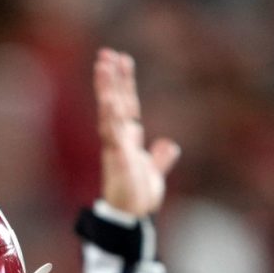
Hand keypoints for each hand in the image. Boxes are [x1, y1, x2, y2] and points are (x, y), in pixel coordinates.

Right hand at [96, 49, 179, 218]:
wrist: (132, 219)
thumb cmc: (138, 197)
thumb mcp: (155, 173)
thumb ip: (160, 157)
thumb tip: (170, 145)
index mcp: (128, 139)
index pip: (127, 104)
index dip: (124, 83)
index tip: (122, 59)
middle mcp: (120, 139)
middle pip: (115, 102)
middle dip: (111, 78)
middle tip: (107, 53)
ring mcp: (116, 147)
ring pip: (110, 112)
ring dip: (106, 89)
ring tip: (103, 66)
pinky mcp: (117, 159)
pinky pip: (112, 134)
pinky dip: (110, 117)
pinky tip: (108, 100)